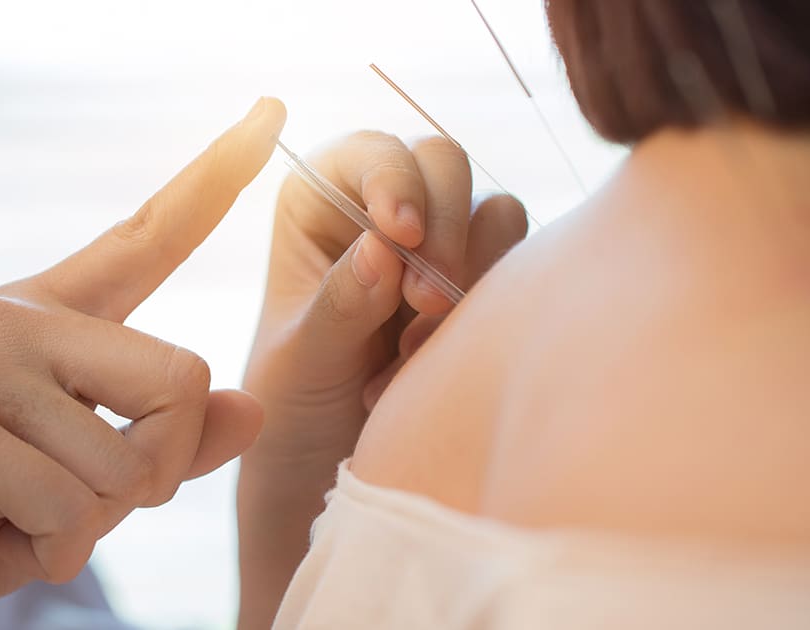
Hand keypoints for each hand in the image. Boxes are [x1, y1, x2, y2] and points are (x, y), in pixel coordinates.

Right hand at [0, 98, 285, 629]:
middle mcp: (16, 318)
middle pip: (184, 379)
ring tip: (27, 520)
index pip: (147, 234)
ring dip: (98, 521)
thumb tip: (253, 408)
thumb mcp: (90, 478)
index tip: (268, 112)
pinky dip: (56, 547)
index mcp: (51, 315)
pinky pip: (74, 505)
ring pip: (134, 459)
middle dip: (162, 468)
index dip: (213, 178)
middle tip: (88, 504)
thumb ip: (167, 440)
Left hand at [245, 132, 529, 464]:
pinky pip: (516, 271)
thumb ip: (339, 306)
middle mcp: (383, 206)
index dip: (393, 178)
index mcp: (320, 198)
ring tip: (411, 354)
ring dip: (465, 280)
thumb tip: (383, 247)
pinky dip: (486, 314)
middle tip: (423, 306)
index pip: (373, 151)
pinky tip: (433, 366)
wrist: (330, 471)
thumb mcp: (301, 363)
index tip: (398, 232)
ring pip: (494, 216)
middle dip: (444, 230)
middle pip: (445, 164)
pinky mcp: (485, 283)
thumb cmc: (294, 408)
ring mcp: (443, 242)